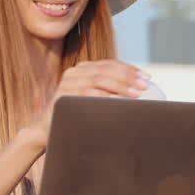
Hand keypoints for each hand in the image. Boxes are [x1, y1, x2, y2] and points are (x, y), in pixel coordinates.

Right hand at [24, 60, 149, 147]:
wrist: (47, 130)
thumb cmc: (75, 116)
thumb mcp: (93, 100)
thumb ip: (109, 92)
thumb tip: (139, 92)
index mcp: (83, 70)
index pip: (110, 64)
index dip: (130, 69)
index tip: (147, 77)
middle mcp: (74, 73)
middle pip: (106, 70)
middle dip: (128, 77)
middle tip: (144, 86)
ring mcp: (66, 83)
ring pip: (97, 80)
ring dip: (119, 86)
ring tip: (135, 94)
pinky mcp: (61, 96)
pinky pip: (85, 94)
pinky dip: (102, 96)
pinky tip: (115, 101)